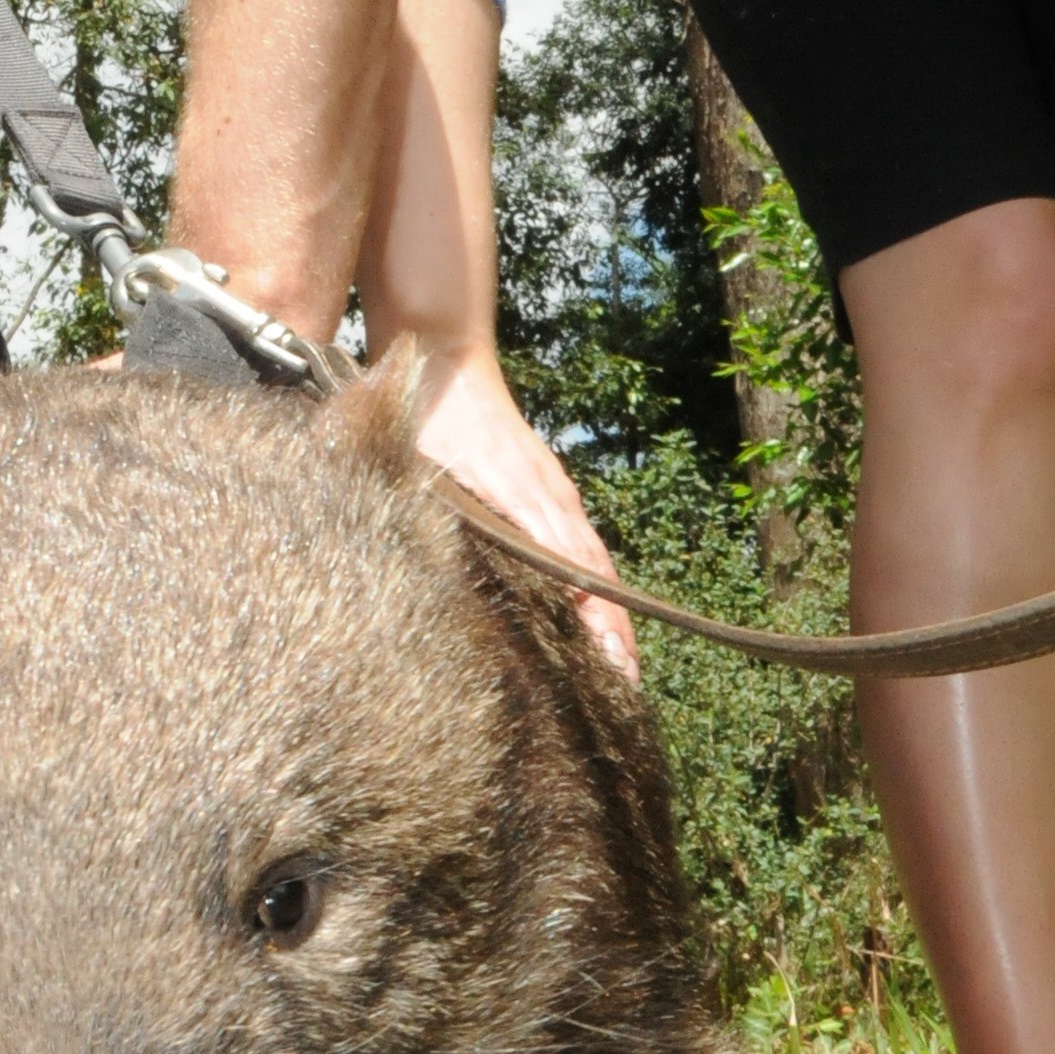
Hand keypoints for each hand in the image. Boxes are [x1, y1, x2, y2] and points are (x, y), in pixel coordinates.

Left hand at [411, 349, 640, 679]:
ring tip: (617, 669)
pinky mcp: (546, 493)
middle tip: (623, 691)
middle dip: (615, 636)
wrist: (447, 362)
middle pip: (598, 581)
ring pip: (592, 567)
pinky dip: (591, 588)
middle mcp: (554, 505)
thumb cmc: (431, 419)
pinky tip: (587, 619)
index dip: (600, 626)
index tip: (615, 669)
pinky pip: (579, 548)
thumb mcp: (435, 476)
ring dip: (608, 617)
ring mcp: (555, 497)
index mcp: (532, 506)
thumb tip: (469, 581)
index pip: (581, 578)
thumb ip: (460, 524)